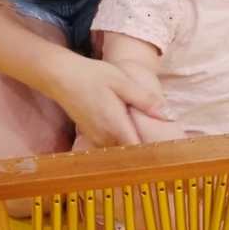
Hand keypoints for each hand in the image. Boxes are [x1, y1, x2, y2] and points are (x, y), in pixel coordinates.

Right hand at [49, 53, 169, 147]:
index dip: (154, 152)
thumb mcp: (122, 81)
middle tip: (164, 141)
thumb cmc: (92, 76)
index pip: (140, 152)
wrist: (61, 77)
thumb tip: (168, 115)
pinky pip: (112, 145)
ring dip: (134, 145)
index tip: (168, 148)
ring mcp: (96, 139)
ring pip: (121, 150)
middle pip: (132, 153)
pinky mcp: (91, 136)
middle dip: (146, 149)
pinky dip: (122, 141)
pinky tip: (128, 127)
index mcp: (115, 126)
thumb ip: (144, 100)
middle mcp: (105, 138)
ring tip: (149, 135)